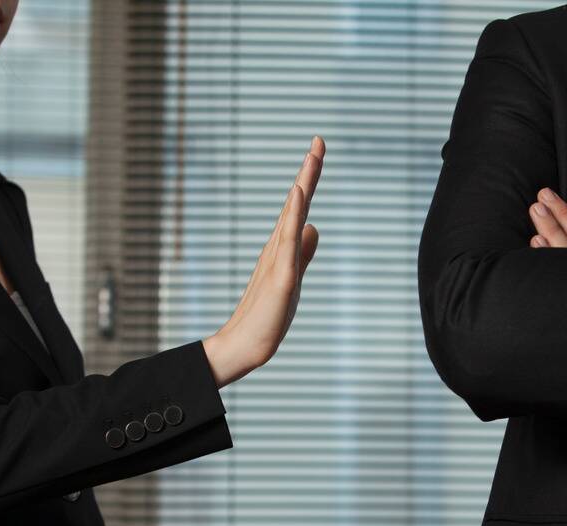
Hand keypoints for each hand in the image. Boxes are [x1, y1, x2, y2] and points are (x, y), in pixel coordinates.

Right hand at [202, 137, 323, 387]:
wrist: (247, 344)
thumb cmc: (268, 314)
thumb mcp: (293, 276)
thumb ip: (303, 251)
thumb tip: (314, 226)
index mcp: (283, 246)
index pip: (300, 207)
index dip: (310, 179)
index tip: (318, 149)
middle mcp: (278, 246)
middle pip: (297, 202)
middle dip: (309, 171)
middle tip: (319, 140)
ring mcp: (278, 260)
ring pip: (293, 216)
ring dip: (303, 185)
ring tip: (313, 157)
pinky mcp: (281, 277)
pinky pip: (287, 242)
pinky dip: (292, 216)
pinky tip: (297, 195)